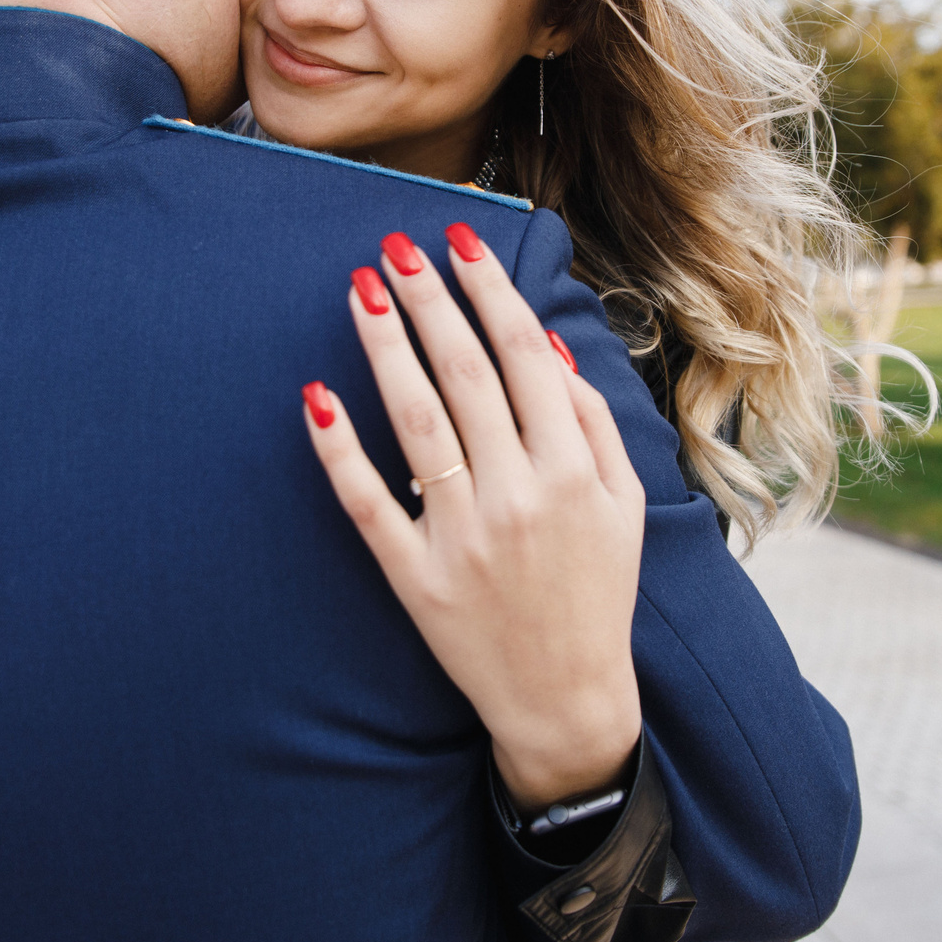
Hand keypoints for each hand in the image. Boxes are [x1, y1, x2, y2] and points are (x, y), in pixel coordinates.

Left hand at [301, 224, 645, 812]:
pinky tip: (317, 394)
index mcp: (574, 472)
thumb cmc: (596, 592)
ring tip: (362, 289)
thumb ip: (591, 421)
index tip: (460, 241)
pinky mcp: (415, 578)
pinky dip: (340, 449)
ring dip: (386, 346)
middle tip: (397, 246)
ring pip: (416, 422)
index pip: (524, 356)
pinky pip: (367, 503)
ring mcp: (463, 537)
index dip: (489, 290)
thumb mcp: (623, 505)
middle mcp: (519, 496)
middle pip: (466, 374)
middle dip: (431, 300)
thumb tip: (542, 342)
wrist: (566, 701)